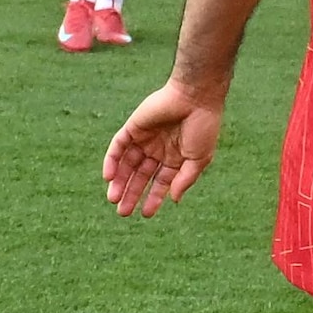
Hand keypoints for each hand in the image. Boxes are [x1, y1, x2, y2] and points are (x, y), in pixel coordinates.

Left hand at [101, 79, 221, 215]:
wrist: (196, 98)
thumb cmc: (203, 127)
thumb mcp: (199, 158)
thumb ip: (185, 179)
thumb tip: (173, 199)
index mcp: (176, 157)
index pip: (160, 182)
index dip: (154, 198)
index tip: (145, 214)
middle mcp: (158, 149)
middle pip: (140, 176)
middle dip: (132, 193)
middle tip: (122, 212)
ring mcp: (144, 139)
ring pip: (127, 164)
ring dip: (119, 181)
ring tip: (113, 199)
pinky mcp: (133, 128)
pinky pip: (118, 147)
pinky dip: (112, 161)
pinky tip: (109, 177)